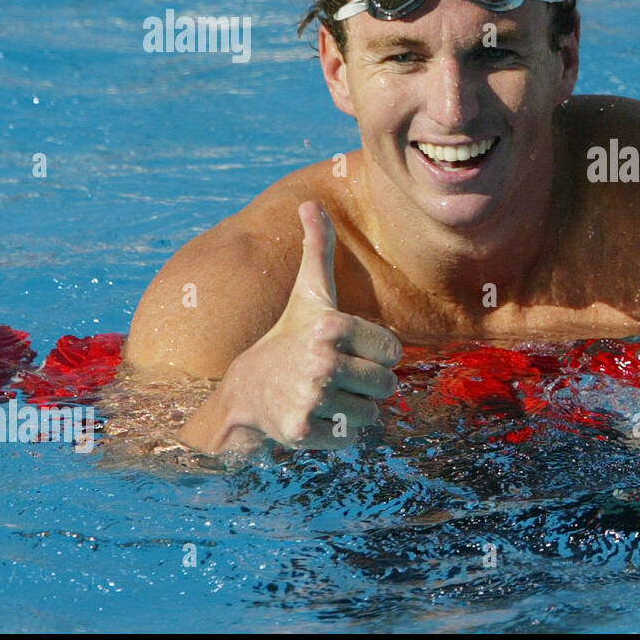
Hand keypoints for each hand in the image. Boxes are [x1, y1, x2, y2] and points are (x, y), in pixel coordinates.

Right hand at [214, 201, 402, 450]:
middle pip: (389, 384)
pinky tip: (317, 414)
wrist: (244, 392)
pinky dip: (342, 431)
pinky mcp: (305, 429)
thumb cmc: (287, 337)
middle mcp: (322, 361)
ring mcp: (313, 397)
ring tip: (326, 394)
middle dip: (368, 383)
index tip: (346, 349)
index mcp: (331, 325)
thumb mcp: (308, 293)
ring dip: (356, 408)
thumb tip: (310, 203)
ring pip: (374, 412)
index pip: (395, 351)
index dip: (375, 353)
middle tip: (336, 376)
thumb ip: (318, 248)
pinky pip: (355, 436)